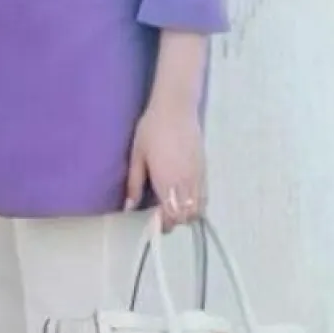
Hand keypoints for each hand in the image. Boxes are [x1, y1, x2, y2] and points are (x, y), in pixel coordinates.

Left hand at [123, 99, 206, 231]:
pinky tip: (183, 196)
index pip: (171, 215)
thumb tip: (129, 207)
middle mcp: (185, 182)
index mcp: (167, 181)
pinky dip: (196, 203)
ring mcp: (198, 176)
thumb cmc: (152, 129)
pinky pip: (204, 195)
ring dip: (186, 213)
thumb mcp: (137, 155)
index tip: (153, 221)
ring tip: (172, 206)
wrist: (176, 108)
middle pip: (186, 216)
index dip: (163, 224)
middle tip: (160, 215)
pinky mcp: (204, 169)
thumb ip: (134, 183)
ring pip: (198, 208)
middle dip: (174, 221)